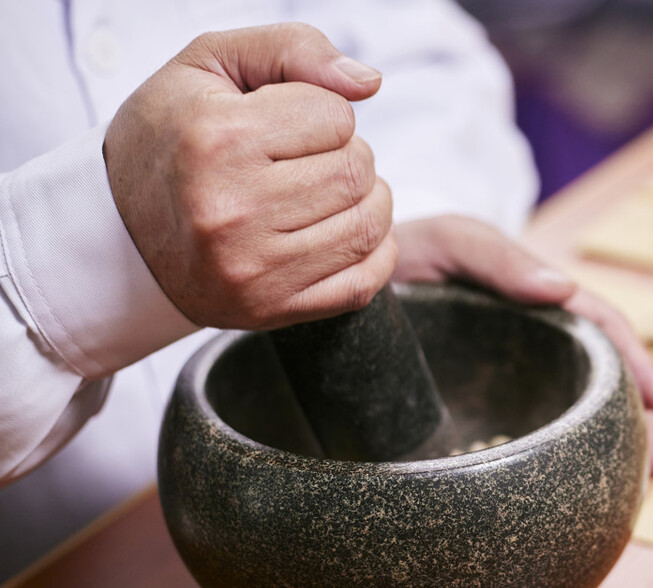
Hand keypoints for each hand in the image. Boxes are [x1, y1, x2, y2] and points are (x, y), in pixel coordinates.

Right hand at [104, 23, 397, 329]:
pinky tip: (339, 232)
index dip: (323, 112)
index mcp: (217, 139)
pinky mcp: (269, 309)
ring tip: (325, 193)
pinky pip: (364, 282)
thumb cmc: (172, 136)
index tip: (289, 123)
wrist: (116, 227)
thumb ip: (294, 49)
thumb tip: (369, 83)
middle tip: (308, 160)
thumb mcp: (212, 64)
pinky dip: (372, 253)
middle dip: (346, 155)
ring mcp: (252, 268)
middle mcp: (233, 209)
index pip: (337, 117)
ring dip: (364, 202)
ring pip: (369, 225)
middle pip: (357, 171)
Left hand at [390, 215, 652, 473]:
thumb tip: (564, 288)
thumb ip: (496, 258)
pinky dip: (557, 468)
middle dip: (638, 422)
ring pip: (572, 419)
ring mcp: (508, 382)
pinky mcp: (478, 415)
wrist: (344, 287)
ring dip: (608, 451)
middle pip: (601, 384)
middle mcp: (532, 345)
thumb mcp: (450, 241)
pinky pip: (526, 444)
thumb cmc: (405, 253)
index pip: (603, 332)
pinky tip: (570, 498)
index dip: (636, 364)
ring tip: (629, 492)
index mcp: (538, 303)